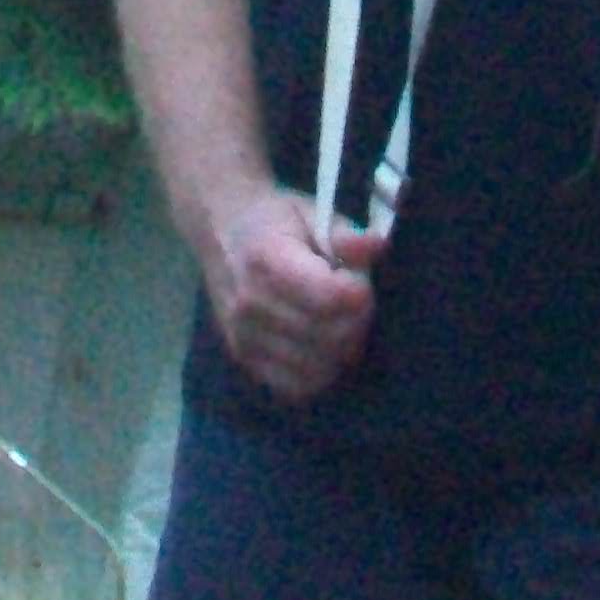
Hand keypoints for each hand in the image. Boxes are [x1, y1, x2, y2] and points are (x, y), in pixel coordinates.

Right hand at [199, 185, 384, 404]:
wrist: (222, 232)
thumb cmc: (275, 221)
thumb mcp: (313, 212)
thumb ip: (346, 235)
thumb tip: (378, 246)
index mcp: (267, 260)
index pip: (329, 298)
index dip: (358, 293)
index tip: (358, 279)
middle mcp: (250, 304)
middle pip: (328, 335)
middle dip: (356, 322)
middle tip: (354, 302)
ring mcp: (243, 336)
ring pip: (317, 366)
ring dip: (342, 349)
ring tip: (339, 322)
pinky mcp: (243, 358)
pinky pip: (294, 386)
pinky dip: (319, 373)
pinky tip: (322, 348)